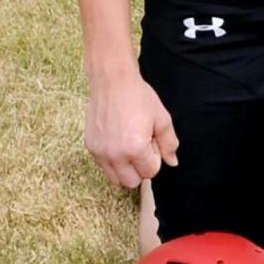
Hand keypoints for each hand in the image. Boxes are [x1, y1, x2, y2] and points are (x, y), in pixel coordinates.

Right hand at [85, 71, 178, 189]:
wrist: (112, 81)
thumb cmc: (139, 97)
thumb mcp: (162, 118)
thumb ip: (169, 143)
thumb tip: (172, 162)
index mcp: (135, 149)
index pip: (150, 172)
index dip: (155, 158)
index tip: (152, 140)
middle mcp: (115, 155)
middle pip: (132, 182)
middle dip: (140, 168)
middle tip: (142, 145)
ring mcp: (100, 152)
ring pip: (115, 179)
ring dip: (126, 168)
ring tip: (130, 145)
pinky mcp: (91, 147)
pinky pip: (104, 166)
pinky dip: (113, 160)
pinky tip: (118, 140)